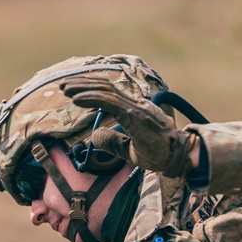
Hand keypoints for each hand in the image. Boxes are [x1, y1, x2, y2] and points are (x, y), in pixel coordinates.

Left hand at [61, 77, 198, 177]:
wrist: (177, 157)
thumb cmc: (157, 153)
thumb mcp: (128, 150)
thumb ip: (112, 142)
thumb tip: (95, 136)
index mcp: (134, 109)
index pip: (109, 92)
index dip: (90, 89)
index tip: (73, 91)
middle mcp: (135, 103)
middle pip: (105, 87)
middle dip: (83, 84)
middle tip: (63, 85)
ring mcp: (135, 107)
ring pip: (105, 90)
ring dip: (83, 88)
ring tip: (66, 89)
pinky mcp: (134, 115)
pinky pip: (109, 102)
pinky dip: (91, 98)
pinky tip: (76, 99)